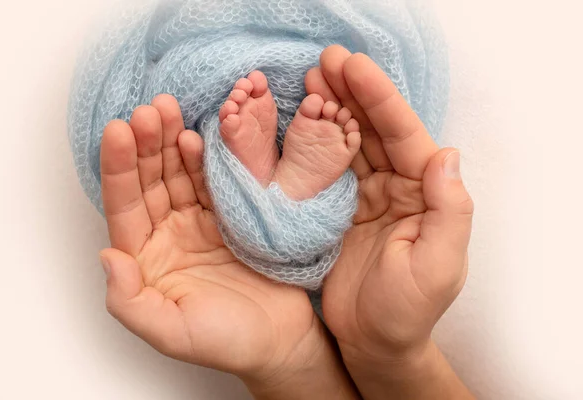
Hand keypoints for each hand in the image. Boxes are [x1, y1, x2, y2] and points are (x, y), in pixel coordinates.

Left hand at [98, 95, 355, 397]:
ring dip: (170, 142)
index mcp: (146, 260)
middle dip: (145, 145)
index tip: (118, 131)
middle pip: (149, 182)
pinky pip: (211, 182)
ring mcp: (199, 223)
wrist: (281, 338)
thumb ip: (130, 302)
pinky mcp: (229, 216)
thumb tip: (107, 256)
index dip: (119, 168)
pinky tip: (195, 137)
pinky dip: (204, 159)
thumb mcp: (172, 332)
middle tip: (148, 110)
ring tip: (168, 109)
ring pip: (178, 174)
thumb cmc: (227, 341)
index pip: (125, 206)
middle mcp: (167, 235)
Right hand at [306, 46, 473, 397]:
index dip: (380, 99)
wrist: (373, 342)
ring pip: (347, 143)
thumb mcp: (437, 266)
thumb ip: (448, 212)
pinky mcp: (336, 211)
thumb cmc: (407, 311)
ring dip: (330, 110)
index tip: (354, 67)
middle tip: (326, 61)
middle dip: (351, 93)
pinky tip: (297, 121)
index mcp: (423, 194)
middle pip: (373, 130)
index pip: (404, 135)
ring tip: (309, 79)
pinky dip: (312, 144)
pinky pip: (324, 170)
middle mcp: (396, 187)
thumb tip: (447, 156)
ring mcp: (364, 197)